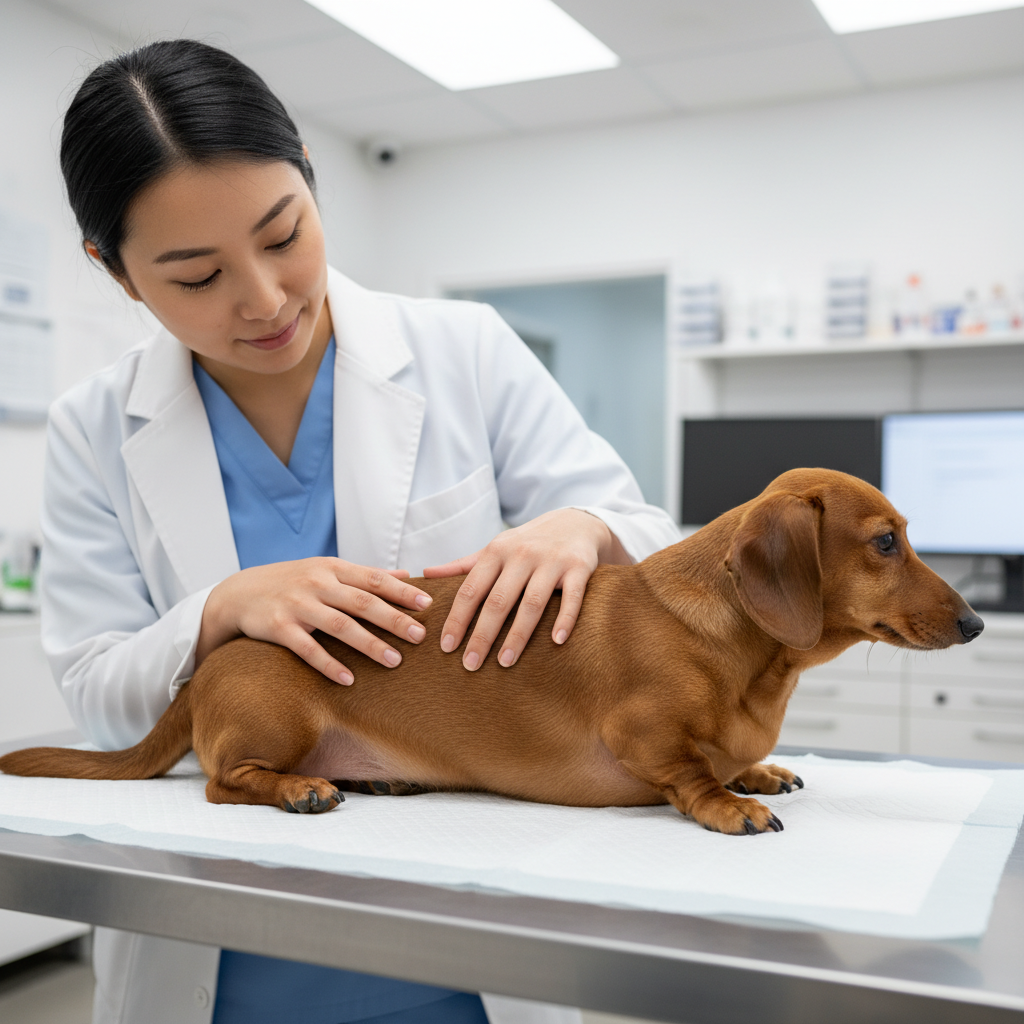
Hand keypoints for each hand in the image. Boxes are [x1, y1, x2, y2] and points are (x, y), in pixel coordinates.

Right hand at [196, 557, 432, 684]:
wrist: (238, 592)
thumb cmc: (292, 582)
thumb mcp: (327, 570)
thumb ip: (365, 575)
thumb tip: (407, 576)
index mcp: (332, 569)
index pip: (374, 579)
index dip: (402, 592)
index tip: (428, 605)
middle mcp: (317, 584)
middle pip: (363, 602)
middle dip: (395, 619)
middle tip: (421, 637)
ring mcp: (297, 605)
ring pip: (340, 626)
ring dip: (370, 644)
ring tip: (395, 661)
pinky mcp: (279, 628)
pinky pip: (308, 649)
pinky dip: (329, 665)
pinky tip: (349, 679)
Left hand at [423, 508, 628, 669]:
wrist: (575, 522)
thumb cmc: (527, 542)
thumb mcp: (495, 548)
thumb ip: (463, 564)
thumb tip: (425, 573)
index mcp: (497, 552)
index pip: (471, 590)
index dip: (457, 619)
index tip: (446, 647)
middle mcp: (522, 555)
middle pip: (498, 601)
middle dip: (482, 635)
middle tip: (470, 665)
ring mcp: (551, 561)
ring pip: (532, 604)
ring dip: (518, 635)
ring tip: (504, 663)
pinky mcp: (579, 568)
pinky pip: (571, 598)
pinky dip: (565, 619)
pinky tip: (557, 642)